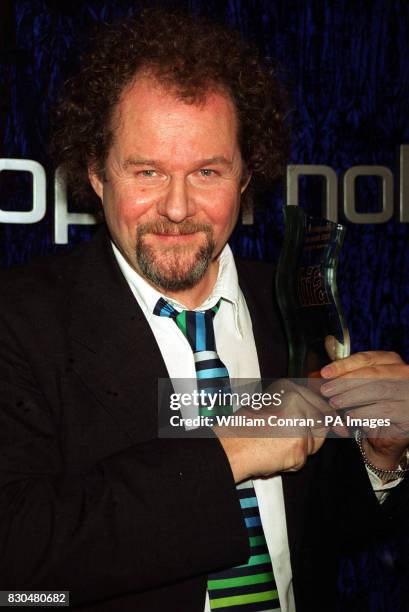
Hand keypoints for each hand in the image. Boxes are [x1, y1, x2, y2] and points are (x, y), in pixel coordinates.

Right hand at [214, 379, 335, 482]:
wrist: (232, 445)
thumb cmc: (245, 428)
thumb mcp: (270, 405)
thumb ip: (295, 406)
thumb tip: (322, 416)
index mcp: (289, 387)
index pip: (321, 402)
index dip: (329, 417)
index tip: (339, 426)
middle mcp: (297, 400)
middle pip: (322, 422)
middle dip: (312, 436)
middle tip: (291, 442)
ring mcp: (299, 421)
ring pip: (315, 442)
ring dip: (301, 450)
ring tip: (277, 446)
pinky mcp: (299, 444)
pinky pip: (304, 458)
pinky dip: (291, 462)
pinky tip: (275, 456)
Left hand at [320, 349, 408, 469]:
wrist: (386, 436)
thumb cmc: (371, 407)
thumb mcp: (356, 387)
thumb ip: (343, 374)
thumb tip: (322, 365)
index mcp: (391, 362)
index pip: (366, 359)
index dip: (343, 365)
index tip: (325, 373)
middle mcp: (404, 374)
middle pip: (371, 373)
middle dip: (345, 382)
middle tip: (326, 390)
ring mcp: (408, 393)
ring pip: (377, 390)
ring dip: (351, 396)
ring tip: (334, 403)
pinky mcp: (408, 413)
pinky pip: (384, 410)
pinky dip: (363, 412)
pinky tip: (349, 416)